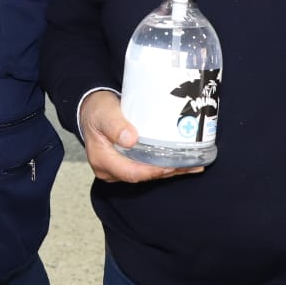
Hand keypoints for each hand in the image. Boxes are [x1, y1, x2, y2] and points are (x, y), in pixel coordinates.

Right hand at [78, 90, 204, 183]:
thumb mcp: (104, 113)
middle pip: (142, 175)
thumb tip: (130, 139)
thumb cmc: (97, 110)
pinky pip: (146, 167)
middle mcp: (110, 169)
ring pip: (146, 173)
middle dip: (167, 171)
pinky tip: (182, 162)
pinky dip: (164, 165)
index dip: (152, 171)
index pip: (131, 172)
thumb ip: (115, 125)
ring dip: (169, 170)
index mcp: (103, 160)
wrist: (92, 109)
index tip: (170, 165)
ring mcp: (119, 168)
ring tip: (193, 164)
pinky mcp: (128, 162)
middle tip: (190, 164)